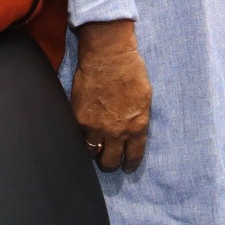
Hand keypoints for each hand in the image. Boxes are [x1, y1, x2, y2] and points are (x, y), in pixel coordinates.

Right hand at [73, 19, 151, 170]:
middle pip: (110, 162)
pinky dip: (82, 138)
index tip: (127, 167)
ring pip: (92, 153)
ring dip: (95, 153)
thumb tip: (133, 132)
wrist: (108, 56)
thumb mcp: (145, 98)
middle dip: (111, 164)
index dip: (130, 164)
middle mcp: (117, 131)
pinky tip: (85, 135)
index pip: (134, 156)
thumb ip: (139, 119)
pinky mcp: (79, 119)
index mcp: (137, 126)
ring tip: (96, 149)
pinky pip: (79, 138)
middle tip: (109, 162)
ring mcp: (95, 127)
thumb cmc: (132, 72)